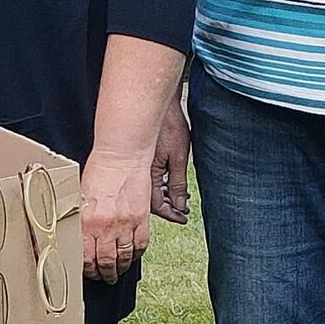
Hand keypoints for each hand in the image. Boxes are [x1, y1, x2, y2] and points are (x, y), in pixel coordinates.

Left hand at [79, 147, 152, 281]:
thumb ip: (81, 219)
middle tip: (104, 277)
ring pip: (124, 257)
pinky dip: (137, 254)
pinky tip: (133, 255)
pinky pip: (141, 245)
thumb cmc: (99, 171)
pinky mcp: (141, 219)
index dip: (87, 270)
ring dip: (120, 268)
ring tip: (118, 271)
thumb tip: (78, 238)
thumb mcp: (81, 197)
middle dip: (104, 274)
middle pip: (105, 262)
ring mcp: (125, 224)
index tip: (88, 272)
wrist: (121, 155)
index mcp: (86, 221)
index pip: (85, 258)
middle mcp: (105, 226)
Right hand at [152, 96, 190, 223]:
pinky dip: (161, 185)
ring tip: (180, 198)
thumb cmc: (170, 126)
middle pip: (151, 201)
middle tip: (182, 210)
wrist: (161, 106)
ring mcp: (141, 167)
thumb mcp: (179, 158)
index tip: (182, 217)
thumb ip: (178, 184)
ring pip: (151, 191)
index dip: (171, 214)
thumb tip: (179, 205)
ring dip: (165, 197)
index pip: (157, 205)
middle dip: (168, 208)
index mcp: (149, 175)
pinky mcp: (143, 160)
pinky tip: (169, 182)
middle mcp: (142, 173)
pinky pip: (150, 180)